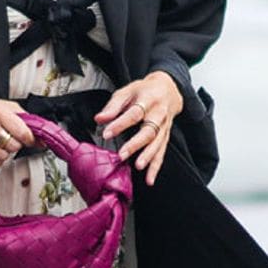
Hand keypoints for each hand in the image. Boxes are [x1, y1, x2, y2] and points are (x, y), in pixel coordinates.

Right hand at [0, 95, 35, 168]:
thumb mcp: (2, 105)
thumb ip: (23, 118)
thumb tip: (40, 137)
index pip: (22, 131)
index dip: (30, 139)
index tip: (30, 140)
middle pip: (13, 146)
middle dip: (15, 145)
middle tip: (9, 140)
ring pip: (2, 156)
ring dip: (3, 153)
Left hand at [95, 71, 182, 185]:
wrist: (168, 89)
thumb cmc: (144, 91)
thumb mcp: (127, 91)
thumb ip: (113, 106)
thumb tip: (99, 119)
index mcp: (147, 100)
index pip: (134, 113)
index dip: (120, 124)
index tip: (106, 133)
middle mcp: (158, 114)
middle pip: (148, 131)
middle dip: (135, 144)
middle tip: (122, 155)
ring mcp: (164, 126)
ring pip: (158, 143)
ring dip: (148, 156)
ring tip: (138, 166)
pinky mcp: (166, 136)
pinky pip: (162, 153)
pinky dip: (156, 167)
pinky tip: (149, 179)